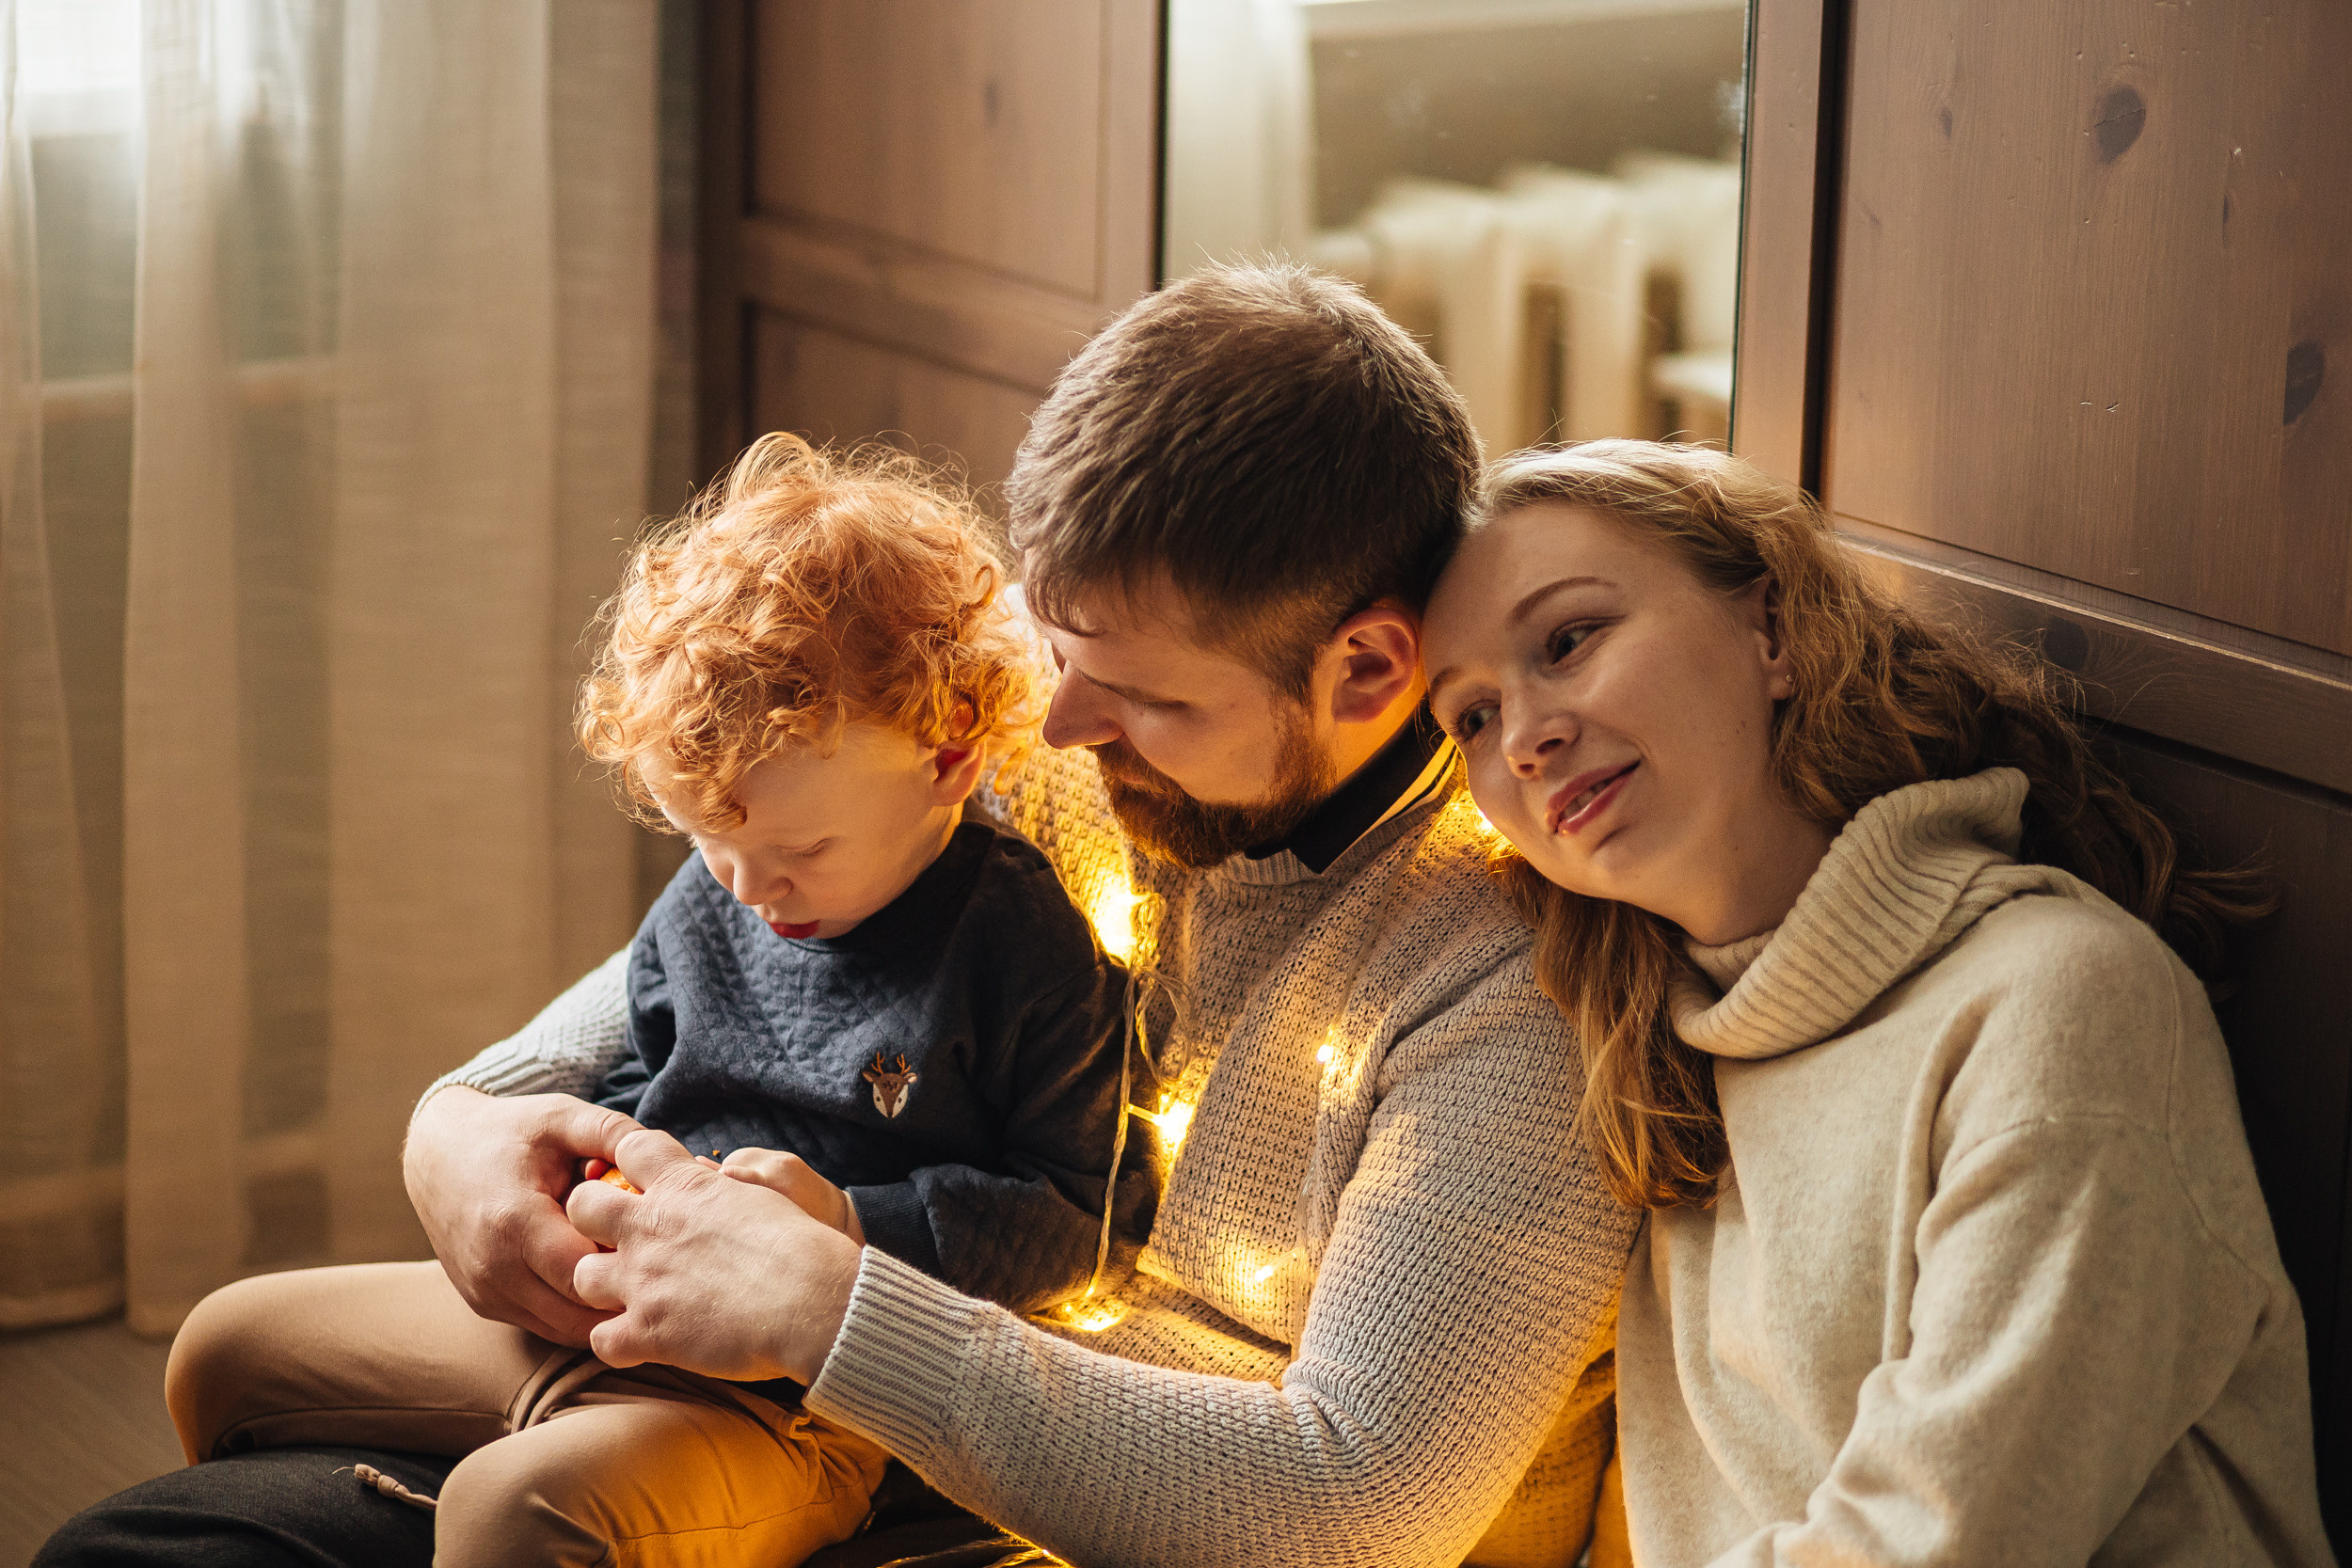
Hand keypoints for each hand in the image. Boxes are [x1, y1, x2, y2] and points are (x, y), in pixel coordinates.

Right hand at [403, 1087, 641, 1345]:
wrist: (438, 1155)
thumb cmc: (509, 1133)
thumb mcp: (561, 1117)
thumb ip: (612, 1132)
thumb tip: (664, 1154)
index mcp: (515, 1221)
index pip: (588, 1269)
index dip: (632, 1262)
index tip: (665, 1245)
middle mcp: (495, 1268)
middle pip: (580, 1309)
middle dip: (627, 1296)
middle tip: (666, 1274)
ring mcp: (486, 1293)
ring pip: (565, 1328)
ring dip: (605, 1313)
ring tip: (642, 1282)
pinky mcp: (484, 1306)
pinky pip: (545, 1326)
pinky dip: (578, 1315)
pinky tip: (607, 1288)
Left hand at [570, 1129, 863, 1382]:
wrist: (812, 1299)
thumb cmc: (800, 1245)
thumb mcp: (761, 1195)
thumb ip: (726, 1187)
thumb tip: (721, 1178)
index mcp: (684, 1186)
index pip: (629, 1148)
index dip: (626, 1162)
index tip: (637, 1182)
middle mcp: (651, 1228)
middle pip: (581, 1206)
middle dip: (590, 1221)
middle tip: (617, 1241)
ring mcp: (642, 1281)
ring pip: (580, 1276)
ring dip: (600, 1288)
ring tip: (630, 1297)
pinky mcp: (647, 1332)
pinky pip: (600, 1341)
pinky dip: (617, 1344)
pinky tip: (641, 1343)